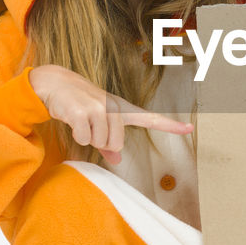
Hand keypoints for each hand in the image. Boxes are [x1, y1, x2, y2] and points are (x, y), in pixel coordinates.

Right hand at [29, 64, 192, 164]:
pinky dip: (77, 136)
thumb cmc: (80, 104)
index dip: (170, 126)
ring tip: (80, 120)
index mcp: (122, 109)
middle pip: (117, 144)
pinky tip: (72, 119)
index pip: (150, 118)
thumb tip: (117, 161)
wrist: (56, 83)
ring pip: (100, 142)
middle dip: (101, 142)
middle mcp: (115, 106)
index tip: (189, 129)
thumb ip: (108, 143)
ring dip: (87, 137)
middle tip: (89, 125)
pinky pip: (84, 139)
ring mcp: (100, 108)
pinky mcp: (83, 112)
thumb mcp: (97, 122)